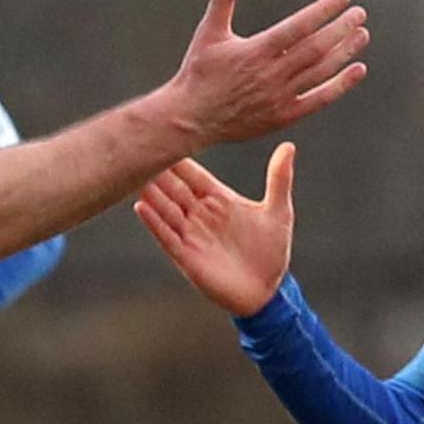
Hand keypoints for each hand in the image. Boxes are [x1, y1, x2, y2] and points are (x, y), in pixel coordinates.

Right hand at [134, 144, 297, 316]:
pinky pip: (167, 236)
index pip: (192, 173)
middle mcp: (200, 214)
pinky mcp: (187, 256)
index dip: (180, 156)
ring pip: (166, 208)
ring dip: (151, 191)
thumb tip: (288, 146)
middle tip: (141, 144)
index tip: (166, 132)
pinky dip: (154, 222)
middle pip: (173, 187)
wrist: (266, 291)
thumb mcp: (277, 211)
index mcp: (218, 199)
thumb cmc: (270, 251)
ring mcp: (191, 234)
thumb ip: (278, 178)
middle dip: (158, 169)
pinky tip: (141, 206)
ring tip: (135, 171)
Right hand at [161, 0, 368, 146]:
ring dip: (344, 53)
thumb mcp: (209, 32)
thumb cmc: (199, 72)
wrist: (191, 118)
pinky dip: (340, 85)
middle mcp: (271, 73)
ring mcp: (280, 97)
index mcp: (256, 50)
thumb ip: (223, 0)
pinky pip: (318, 100)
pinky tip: (357, 70)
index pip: (298, 26)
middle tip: (360, 14)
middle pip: (316, 47)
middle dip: (340, 29)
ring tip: (362, 35)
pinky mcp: (283, 116)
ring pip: (320, 71)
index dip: (323, 11)